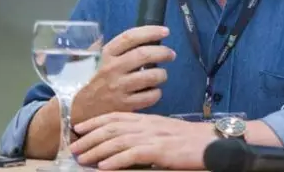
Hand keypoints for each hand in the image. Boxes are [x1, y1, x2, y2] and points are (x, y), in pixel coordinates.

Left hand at [69, 112, 217, 169]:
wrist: (210, 142)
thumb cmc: (189, 140)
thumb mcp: (163, 131)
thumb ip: (145, 132)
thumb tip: (126, 140)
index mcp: (147, 119)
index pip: (116, 116)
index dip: (95, 121)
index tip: (79, 127)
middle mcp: (146, 125)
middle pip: (112, 128)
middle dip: (90, 138)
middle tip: (73, 147)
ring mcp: (153, 137)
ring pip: (118, 141)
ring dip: (97, 150)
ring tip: (82, 158)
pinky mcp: (160, 150)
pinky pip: (133, 155)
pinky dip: (116, 161)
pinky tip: (103, 167)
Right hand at [71, 26, 175, 123]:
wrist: (75, 111)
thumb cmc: (86, 82)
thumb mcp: (89, 60)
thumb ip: (106, 46)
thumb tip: (124, 35)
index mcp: (105, 54)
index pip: (130, 37)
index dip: (150, 32)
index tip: (165, 31)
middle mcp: (112, 69)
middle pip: (145, 55)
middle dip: (163, 52)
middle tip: (170, 54)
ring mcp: (119, 88)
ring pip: (151, 76)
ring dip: (162, 74)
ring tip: (162, 74)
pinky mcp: (125, 106)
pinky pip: (150, 97)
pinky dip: (156, 93)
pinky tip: (153, 91)